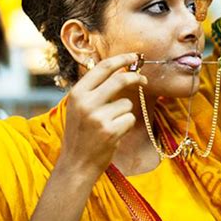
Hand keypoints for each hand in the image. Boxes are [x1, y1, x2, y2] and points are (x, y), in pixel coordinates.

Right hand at [58, 53, 146, 178]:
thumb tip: (120, 69)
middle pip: (120, 79)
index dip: (122, 58)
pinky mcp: (110, 131)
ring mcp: (98, 117)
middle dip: (136, 77)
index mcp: (77, 93)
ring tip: (111, 125)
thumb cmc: (81, 133)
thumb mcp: (79, 107)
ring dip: (125, 113)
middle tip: (144, 80)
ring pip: (127, 103)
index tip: (135, 56)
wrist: (76, 164)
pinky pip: (130, 118)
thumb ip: (95, 89)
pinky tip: (113, 135)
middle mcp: (86, 102)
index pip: (103, 67)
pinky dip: (126, 125)